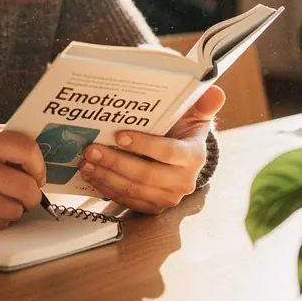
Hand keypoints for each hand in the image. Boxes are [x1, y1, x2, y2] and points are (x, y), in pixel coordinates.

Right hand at [0, 126, 46, 232]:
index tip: (38, 174)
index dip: (39, 166)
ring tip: (0, 199)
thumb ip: (3, 143)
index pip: (26, 150)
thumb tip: (37, 157)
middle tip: (27, 193)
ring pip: (14, 210)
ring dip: (14, 208)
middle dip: (32, 194)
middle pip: (26, 187)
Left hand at [77, 85, 224, 213]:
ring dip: (106, 176)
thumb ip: (204, 102)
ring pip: (133, 190)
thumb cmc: (184, 127)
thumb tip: (215, 94)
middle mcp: (183, 181)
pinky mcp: (153, 207)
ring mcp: (168, 197)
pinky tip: (92, 175)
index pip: (168, 152)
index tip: (119, 135)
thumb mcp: (195, 111)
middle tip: (92, 148)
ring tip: (86, 161)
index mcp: (194, 155)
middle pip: (145, 175)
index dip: (144, 145)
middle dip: (115, 162)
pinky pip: (127, 201)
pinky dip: (107, 188)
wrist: (182, 152)